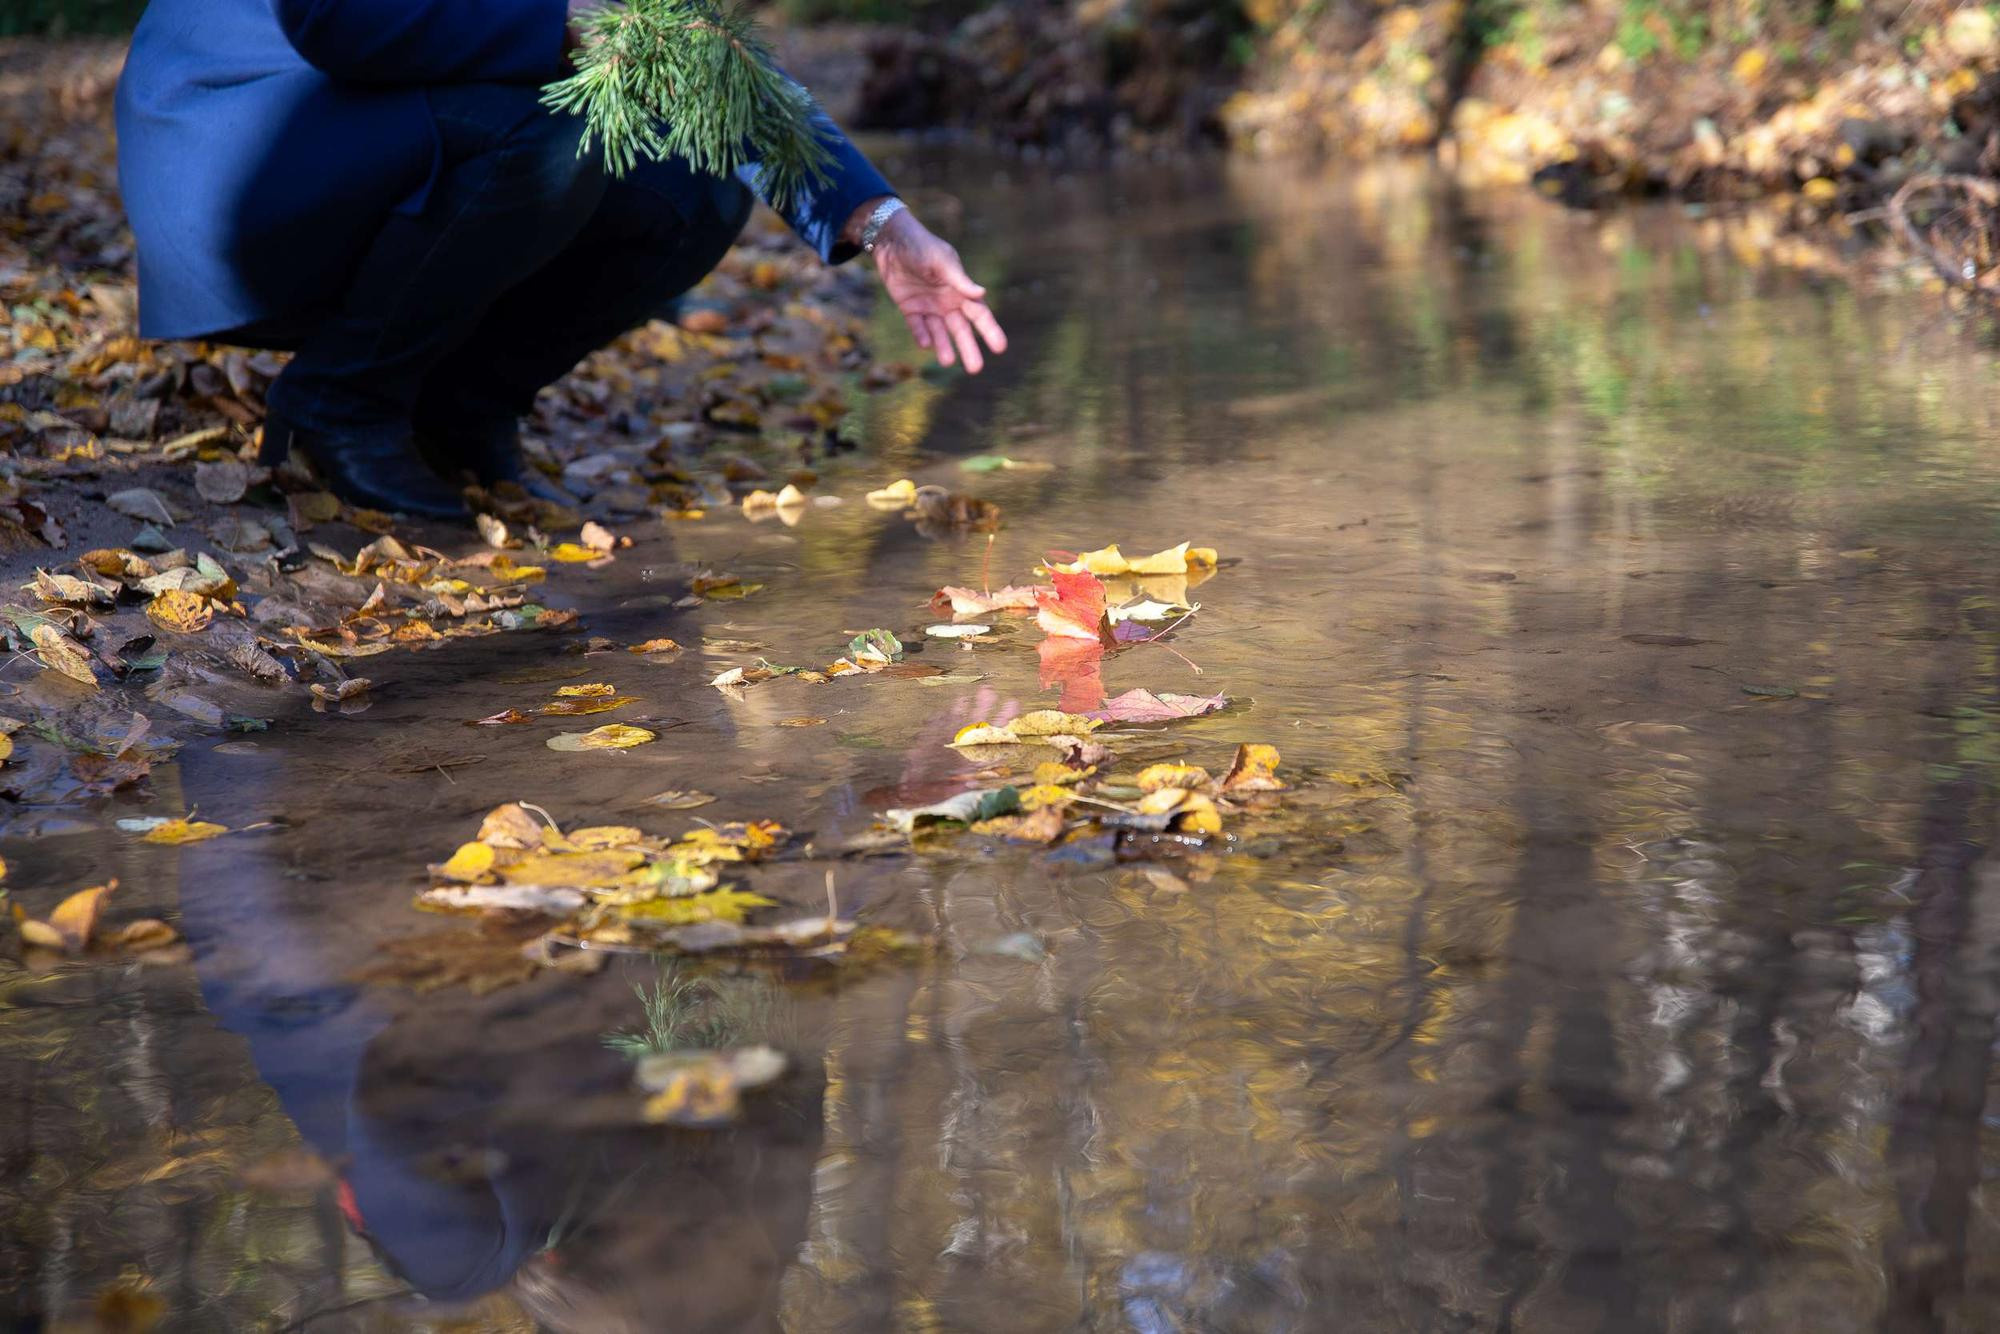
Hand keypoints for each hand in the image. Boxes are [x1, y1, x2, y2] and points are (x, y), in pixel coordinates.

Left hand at [863, 207, 1007, 373]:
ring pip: (939, 332)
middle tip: (976, 369)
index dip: (990, 331)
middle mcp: (948, 302)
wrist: (892, 240)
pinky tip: (925, 344)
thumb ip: (959, 279)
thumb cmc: (922, 247)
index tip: (1000, 348)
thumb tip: (982, 293)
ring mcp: (929, 306)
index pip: (980, 315)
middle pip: (961, 330)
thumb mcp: (941, 261)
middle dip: (969, 349)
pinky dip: (921, 335)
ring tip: (947, 362)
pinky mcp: (910, 308)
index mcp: (961, 290)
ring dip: (944, 347)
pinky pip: (917, 326)